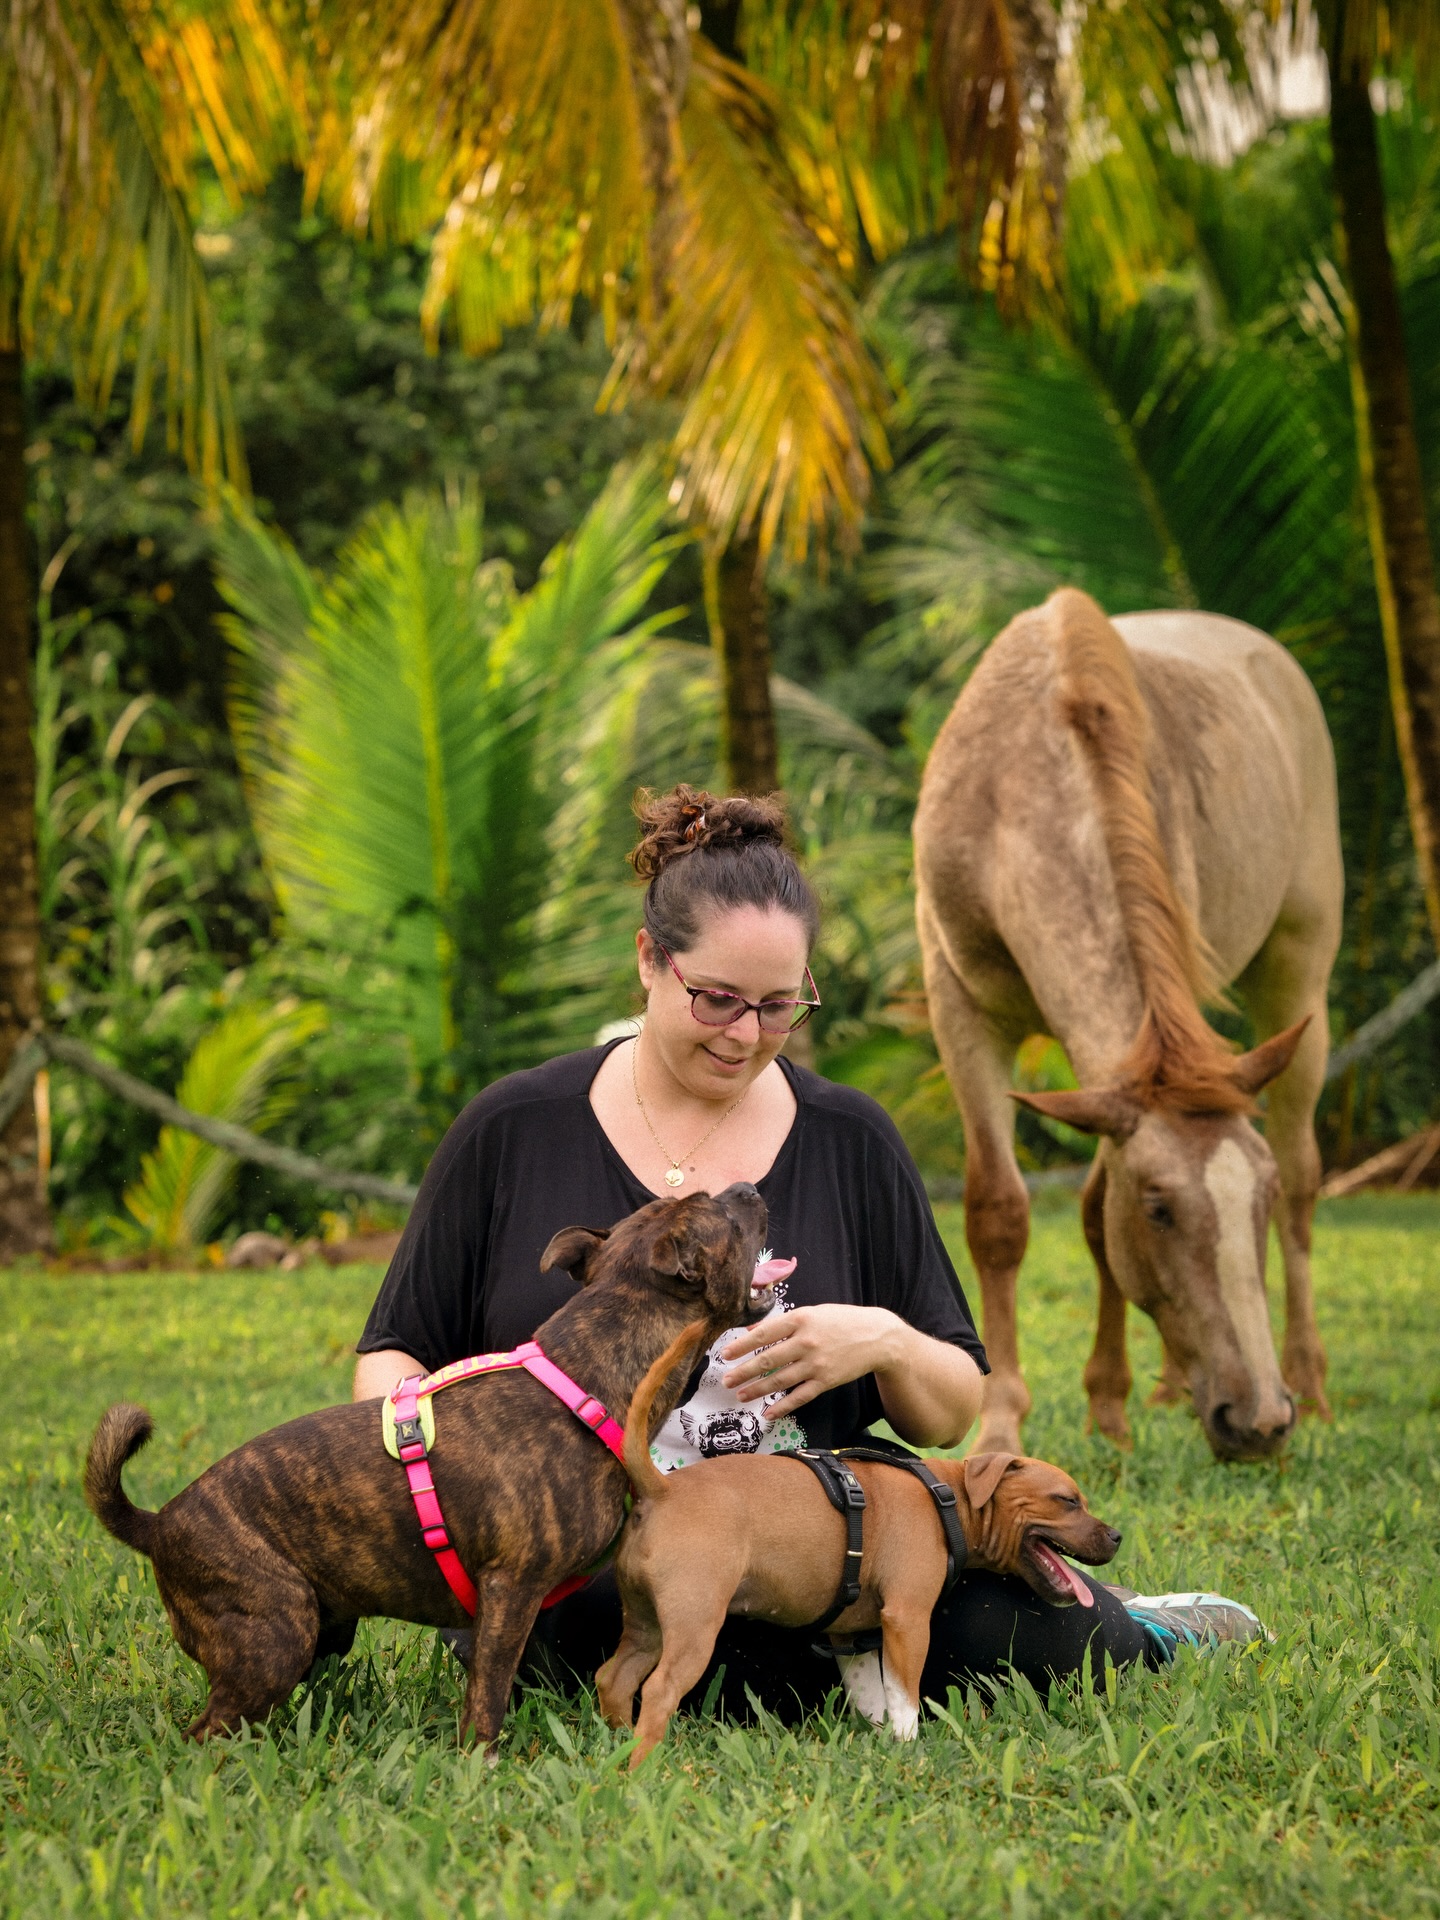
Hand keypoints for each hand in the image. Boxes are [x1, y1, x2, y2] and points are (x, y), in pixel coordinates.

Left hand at [719, 1305, 904, 1420]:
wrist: (877, 1337)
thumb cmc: (842, 1320)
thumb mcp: (813, 1312)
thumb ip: (784, 1322)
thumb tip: (752, 1330)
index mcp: (801, 1319)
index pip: (764, 1334)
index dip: (742, 1345)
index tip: (725, 1354)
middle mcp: (806, 1341)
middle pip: (768, 1360)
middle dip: (744, 1372)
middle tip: (726, 1381)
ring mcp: (816, 1364)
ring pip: (780, 1380)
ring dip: (757, 1390)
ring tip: (740, 1396)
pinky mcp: (826, 1381)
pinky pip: (800, 1396)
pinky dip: (783, 1407)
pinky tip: (768, 1413)